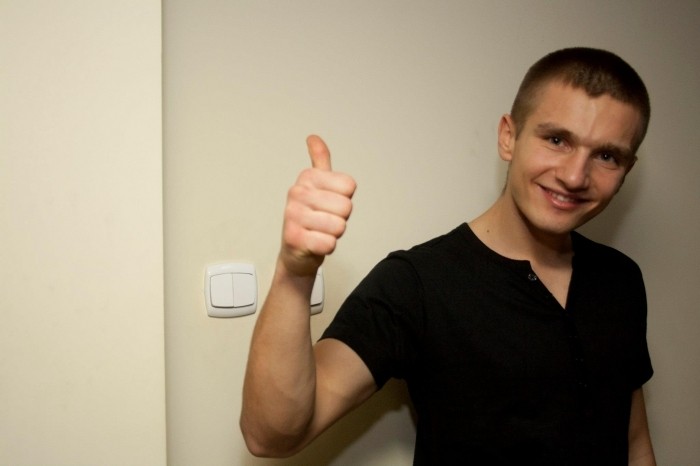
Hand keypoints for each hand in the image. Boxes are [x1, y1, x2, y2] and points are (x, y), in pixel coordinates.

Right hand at [279, 135, 356, 276]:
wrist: (295, 252)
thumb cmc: (311, 218)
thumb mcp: (317, 186)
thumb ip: (320, 161)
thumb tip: (314, 137)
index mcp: (307, 177)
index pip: (349, 186)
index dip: (344, 199)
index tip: (328, 204)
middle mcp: (297, 193)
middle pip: (346, 207)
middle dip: (340, 218)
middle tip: (324, 221)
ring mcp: (293, 215)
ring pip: (339, 226)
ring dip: (333, 233)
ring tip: (319, 231)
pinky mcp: (294, 238)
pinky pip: (329, 243)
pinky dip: (326, 247)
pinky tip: (314, 243)